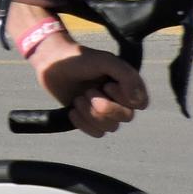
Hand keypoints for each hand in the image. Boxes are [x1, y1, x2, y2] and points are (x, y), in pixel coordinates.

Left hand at [29, 31, 148, 137]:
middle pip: (126, 118)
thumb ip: (126, 76)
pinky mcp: (90, 120)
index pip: (140, 103)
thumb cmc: (80, 60)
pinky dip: (83, 123)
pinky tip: (73, 110)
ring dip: (90, 113)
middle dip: (104, 107)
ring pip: (110, 127)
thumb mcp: (106, 61)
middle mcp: (119, 99)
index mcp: (127, 84)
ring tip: (78, 98)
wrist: (53, 65)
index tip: (107, 85)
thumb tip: (138, 101)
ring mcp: (105, 111)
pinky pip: (97, 133)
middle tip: (88, 91)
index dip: (124, 99)